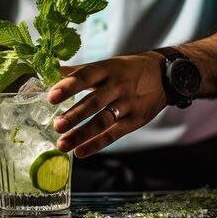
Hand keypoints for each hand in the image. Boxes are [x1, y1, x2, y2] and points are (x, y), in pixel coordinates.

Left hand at [47, 52, 167, 157]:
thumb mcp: (107, 65)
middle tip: (57, 126)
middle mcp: (118, 86)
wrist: (166, 75)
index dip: (68, 86)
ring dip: (81, 134)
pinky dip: (96, 144)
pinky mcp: (135, 120)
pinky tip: (80, 152)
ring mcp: (128, 104)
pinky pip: (113, 134)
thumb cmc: (128, 70)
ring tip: (62, 144)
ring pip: (103, 121)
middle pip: (94, 102)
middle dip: (75, 115)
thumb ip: (79, 71)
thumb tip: (50, 72)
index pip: (86, 76)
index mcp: (108, 69)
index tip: (51, 97)